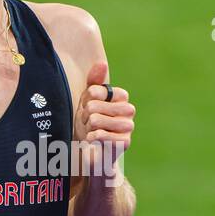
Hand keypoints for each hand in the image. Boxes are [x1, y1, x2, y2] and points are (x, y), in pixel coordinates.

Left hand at [74, 62, 134, 181]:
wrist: (94, 152)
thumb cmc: (90, 124)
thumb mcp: (88, 101)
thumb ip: (94, 82)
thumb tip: (101, 63)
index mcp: (122, 97)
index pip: (94, 91)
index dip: (85, 102)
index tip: (88, 111)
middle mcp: (129, 110)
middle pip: (93, 106)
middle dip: (85, 117)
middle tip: (89, 125)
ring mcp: (128, 126)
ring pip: (95, 120)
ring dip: (88, 129)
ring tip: (92, 133)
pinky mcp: (124, 142)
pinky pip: (98, 135)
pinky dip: (91, 140)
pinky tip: (96, 143)